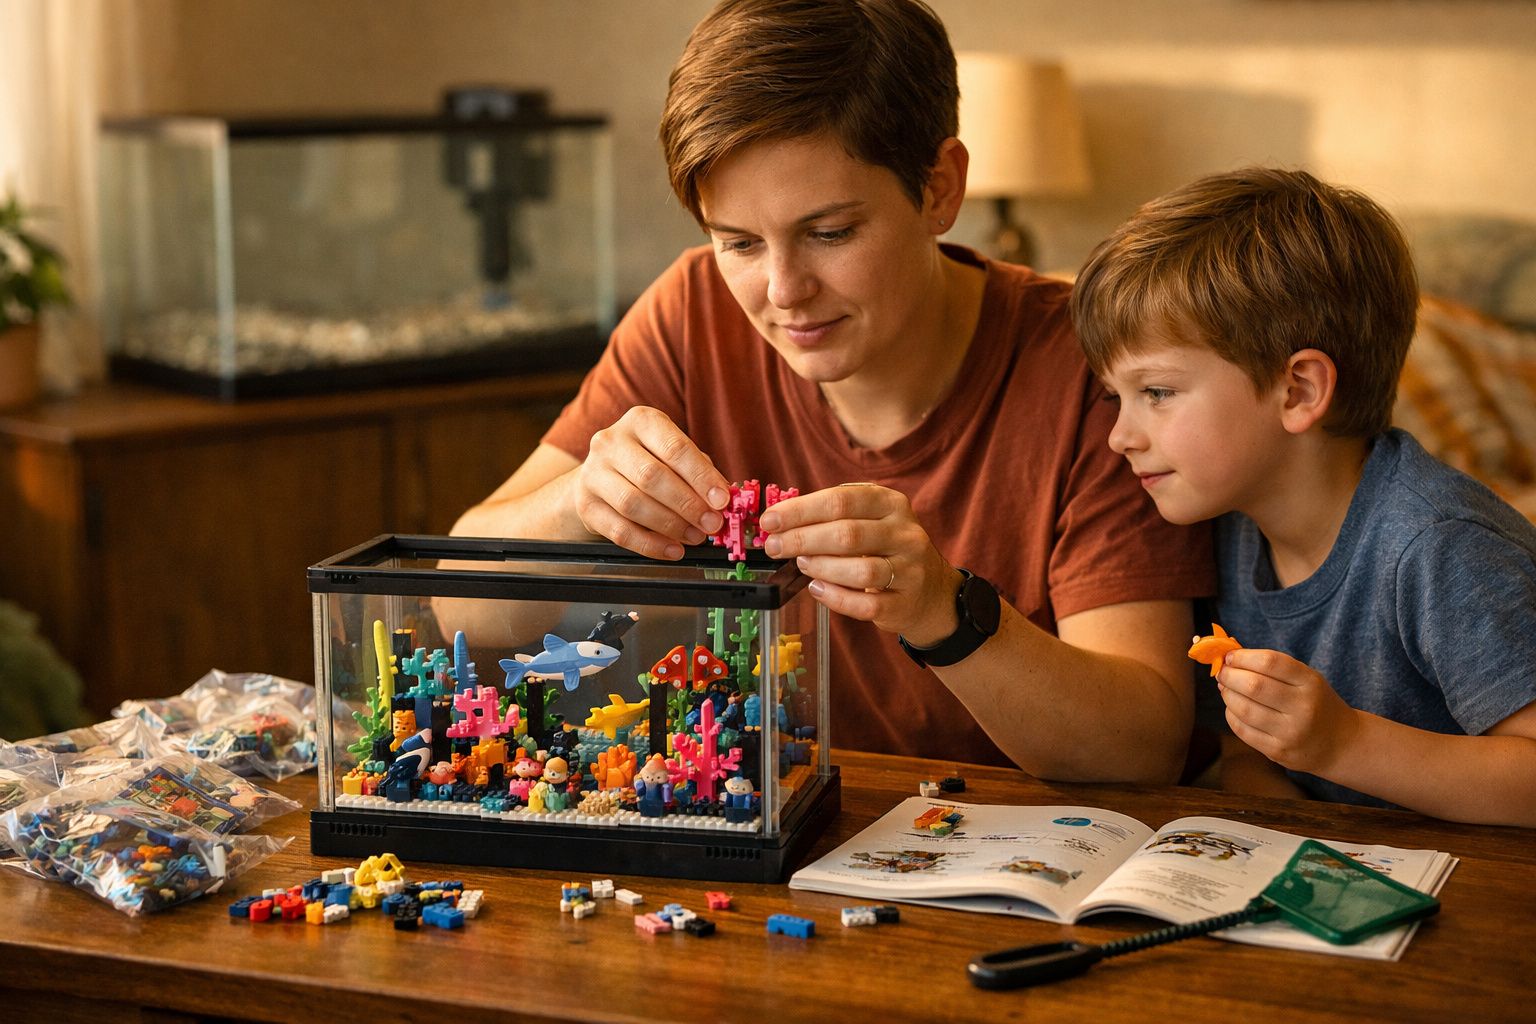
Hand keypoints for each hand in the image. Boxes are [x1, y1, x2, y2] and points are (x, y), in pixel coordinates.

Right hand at [574, 406, 731, 558]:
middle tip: (711, 523)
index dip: (701, 477)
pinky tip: (673, 550)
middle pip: (652, 476)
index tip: (722, 500)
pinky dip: (650, 544)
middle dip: (687, 504)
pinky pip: (619, 531)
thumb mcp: (674, 454)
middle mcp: (611, 441)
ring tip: (695, 536)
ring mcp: (593, 473)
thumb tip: (722, 498)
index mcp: (641, 421)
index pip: (675, 448)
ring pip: (633, 503)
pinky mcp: (585, 505)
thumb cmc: (649, 461)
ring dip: (670, 525)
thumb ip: (699, 470)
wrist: (600, 475)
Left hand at [757, 483, 960, 639]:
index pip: (841, 500)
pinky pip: (866, 604)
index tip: (771, 520)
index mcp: (892, 504)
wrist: (930, 591)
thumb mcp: (870, 521)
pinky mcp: (905, 603)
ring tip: (801, 564)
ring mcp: (910, 570)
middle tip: (774, 546)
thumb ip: (832, 516)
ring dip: (822, 567)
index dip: (801, 510)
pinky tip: (817, 589)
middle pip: (848, 533)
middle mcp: (905, 534)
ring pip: (861, 570)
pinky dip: (836, 598)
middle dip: (803, 539)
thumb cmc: (885, 550)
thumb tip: (780, 520)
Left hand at [1216, 648, 1360, 775]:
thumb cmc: (1315, 703)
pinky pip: (1242, 730)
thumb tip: (1229, 658)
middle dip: (1229, 675)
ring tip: (1226, 688)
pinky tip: (1233, 707)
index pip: (1270, 662)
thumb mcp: (1306, 679)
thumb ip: (1273, 667)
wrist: (1340, 744)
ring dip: (1227, 695)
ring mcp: (1290, 732)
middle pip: (1253, 685)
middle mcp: (1303, 707)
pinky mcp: (1278, 751)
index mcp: (1310, 683)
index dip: (1243, 657)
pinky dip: (1231, 715)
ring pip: (1244, 709)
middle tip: (1223, 672)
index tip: (1230, 656)